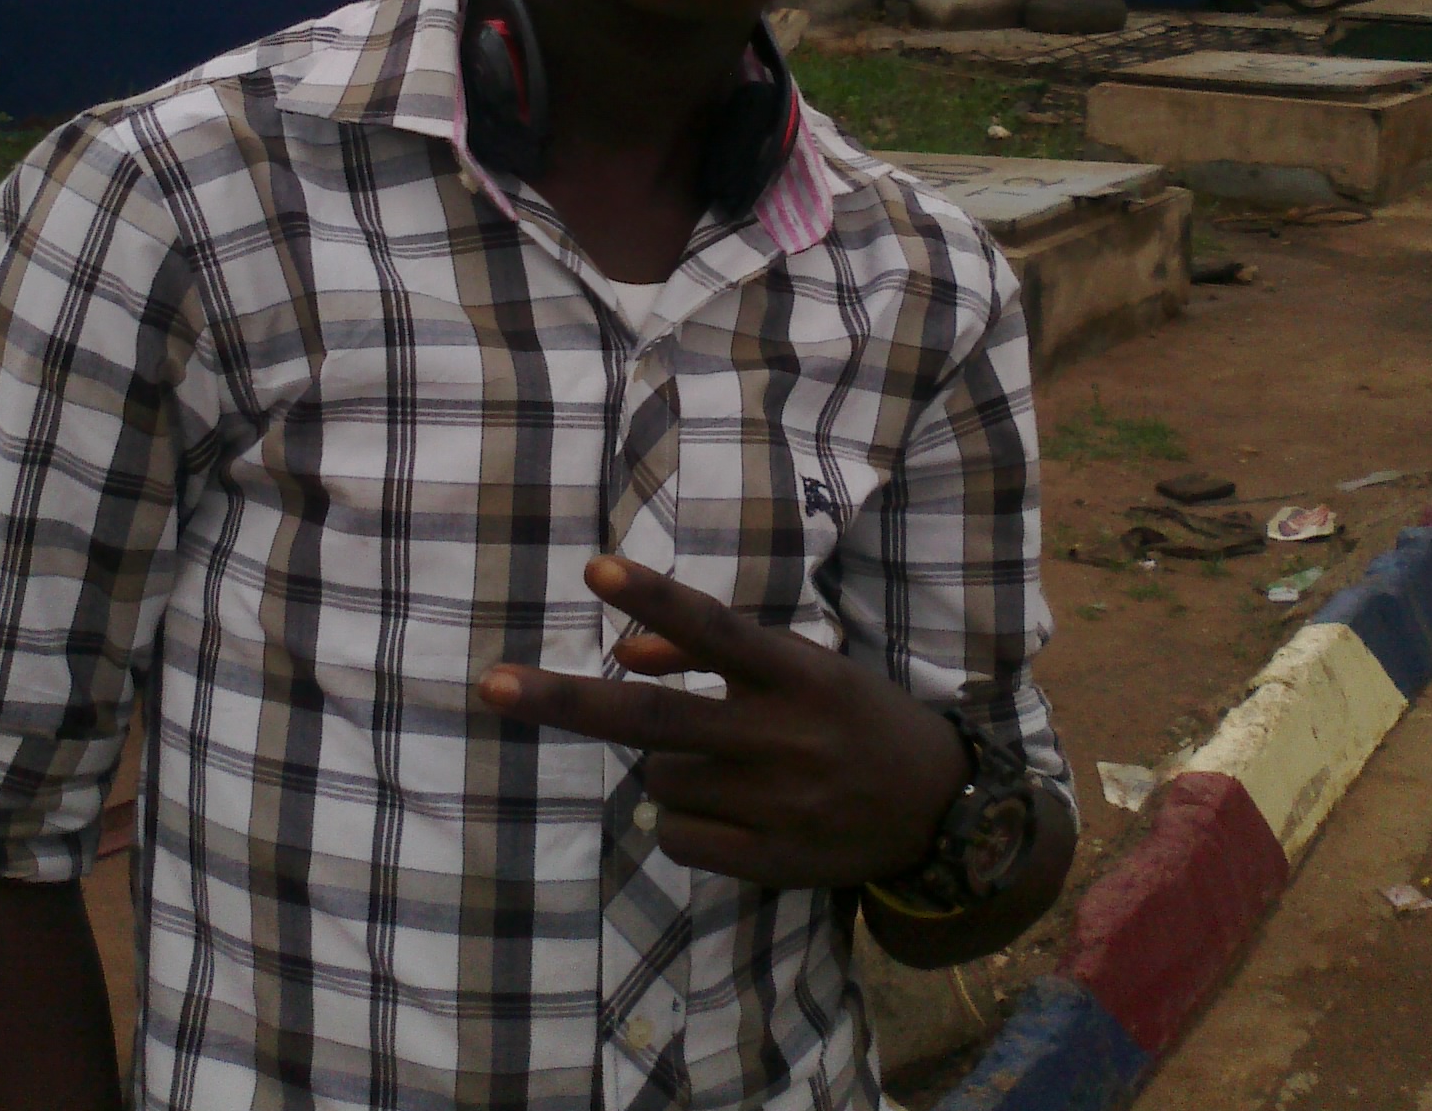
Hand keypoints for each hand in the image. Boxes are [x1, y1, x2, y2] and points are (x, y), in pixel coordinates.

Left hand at [476, 556, 969, 888]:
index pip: (713, 628)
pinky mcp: (770, 860)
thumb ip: (717, 657)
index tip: (593, 571)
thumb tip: (623, 653)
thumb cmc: (854, 719)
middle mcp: (783, 734)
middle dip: (564, 699)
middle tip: (490, 683)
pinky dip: (684, 823)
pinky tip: (735, 814)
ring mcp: (775, 802)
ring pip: (659, 778)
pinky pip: (677, 836)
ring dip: (670, 768)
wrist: (941, 811)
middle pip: (654, 715)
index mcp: (798, 673)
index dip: (653, 600)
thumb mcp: (805, 669)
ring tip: (735, 767)